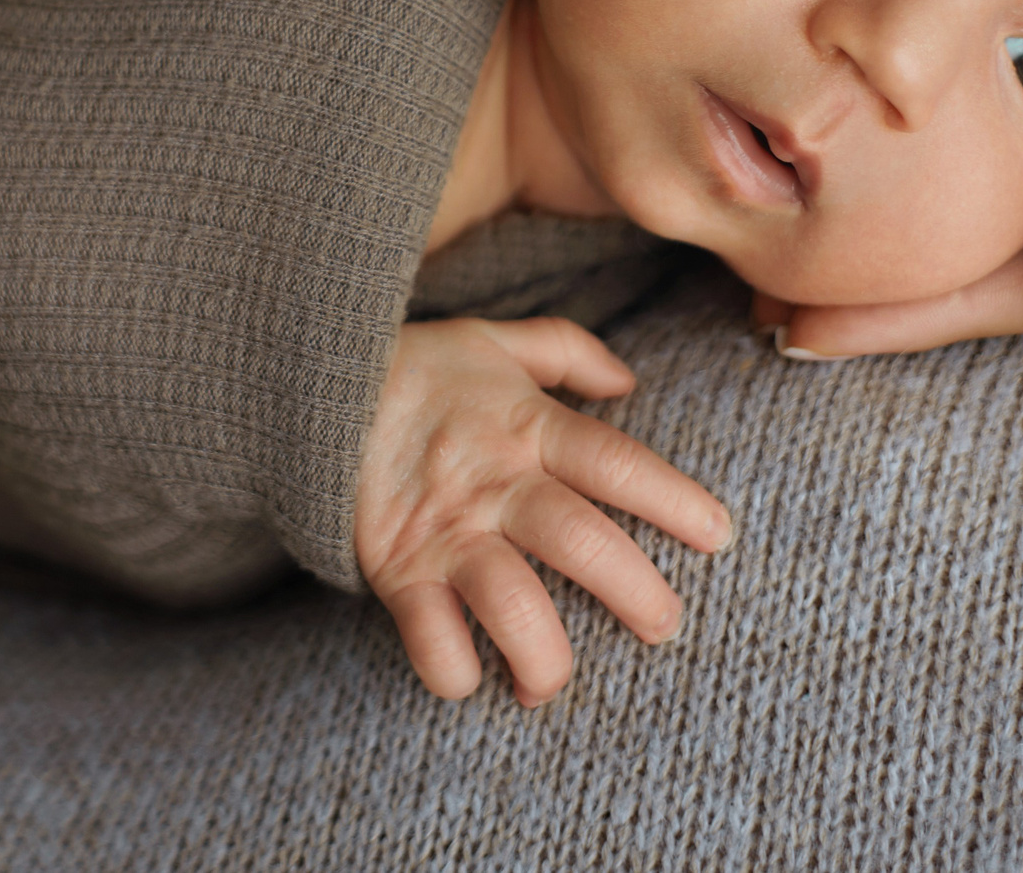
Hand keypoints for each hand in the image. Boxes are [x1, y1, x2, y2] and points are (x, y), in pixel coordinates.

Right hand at [355, 317, 730, 705]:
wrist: (303, 384)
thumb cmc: (409, 367)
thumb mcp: (490, 339)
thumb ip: (566, 351)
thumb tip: (629, 380)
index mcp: (525, 424)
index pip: (618, 463)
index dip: (675, 500)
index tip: (718, 536)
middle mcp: (493, 481)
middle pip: (582, 542)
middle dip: (638, 594)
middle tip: (666, 628)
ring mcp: (444, 529)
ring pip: (513, 604)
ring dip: (547, 657)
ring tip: (554, 683)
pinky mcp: (395, 567)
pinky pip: (431, 636)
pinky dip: (455, 670)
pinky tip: (473, 679)